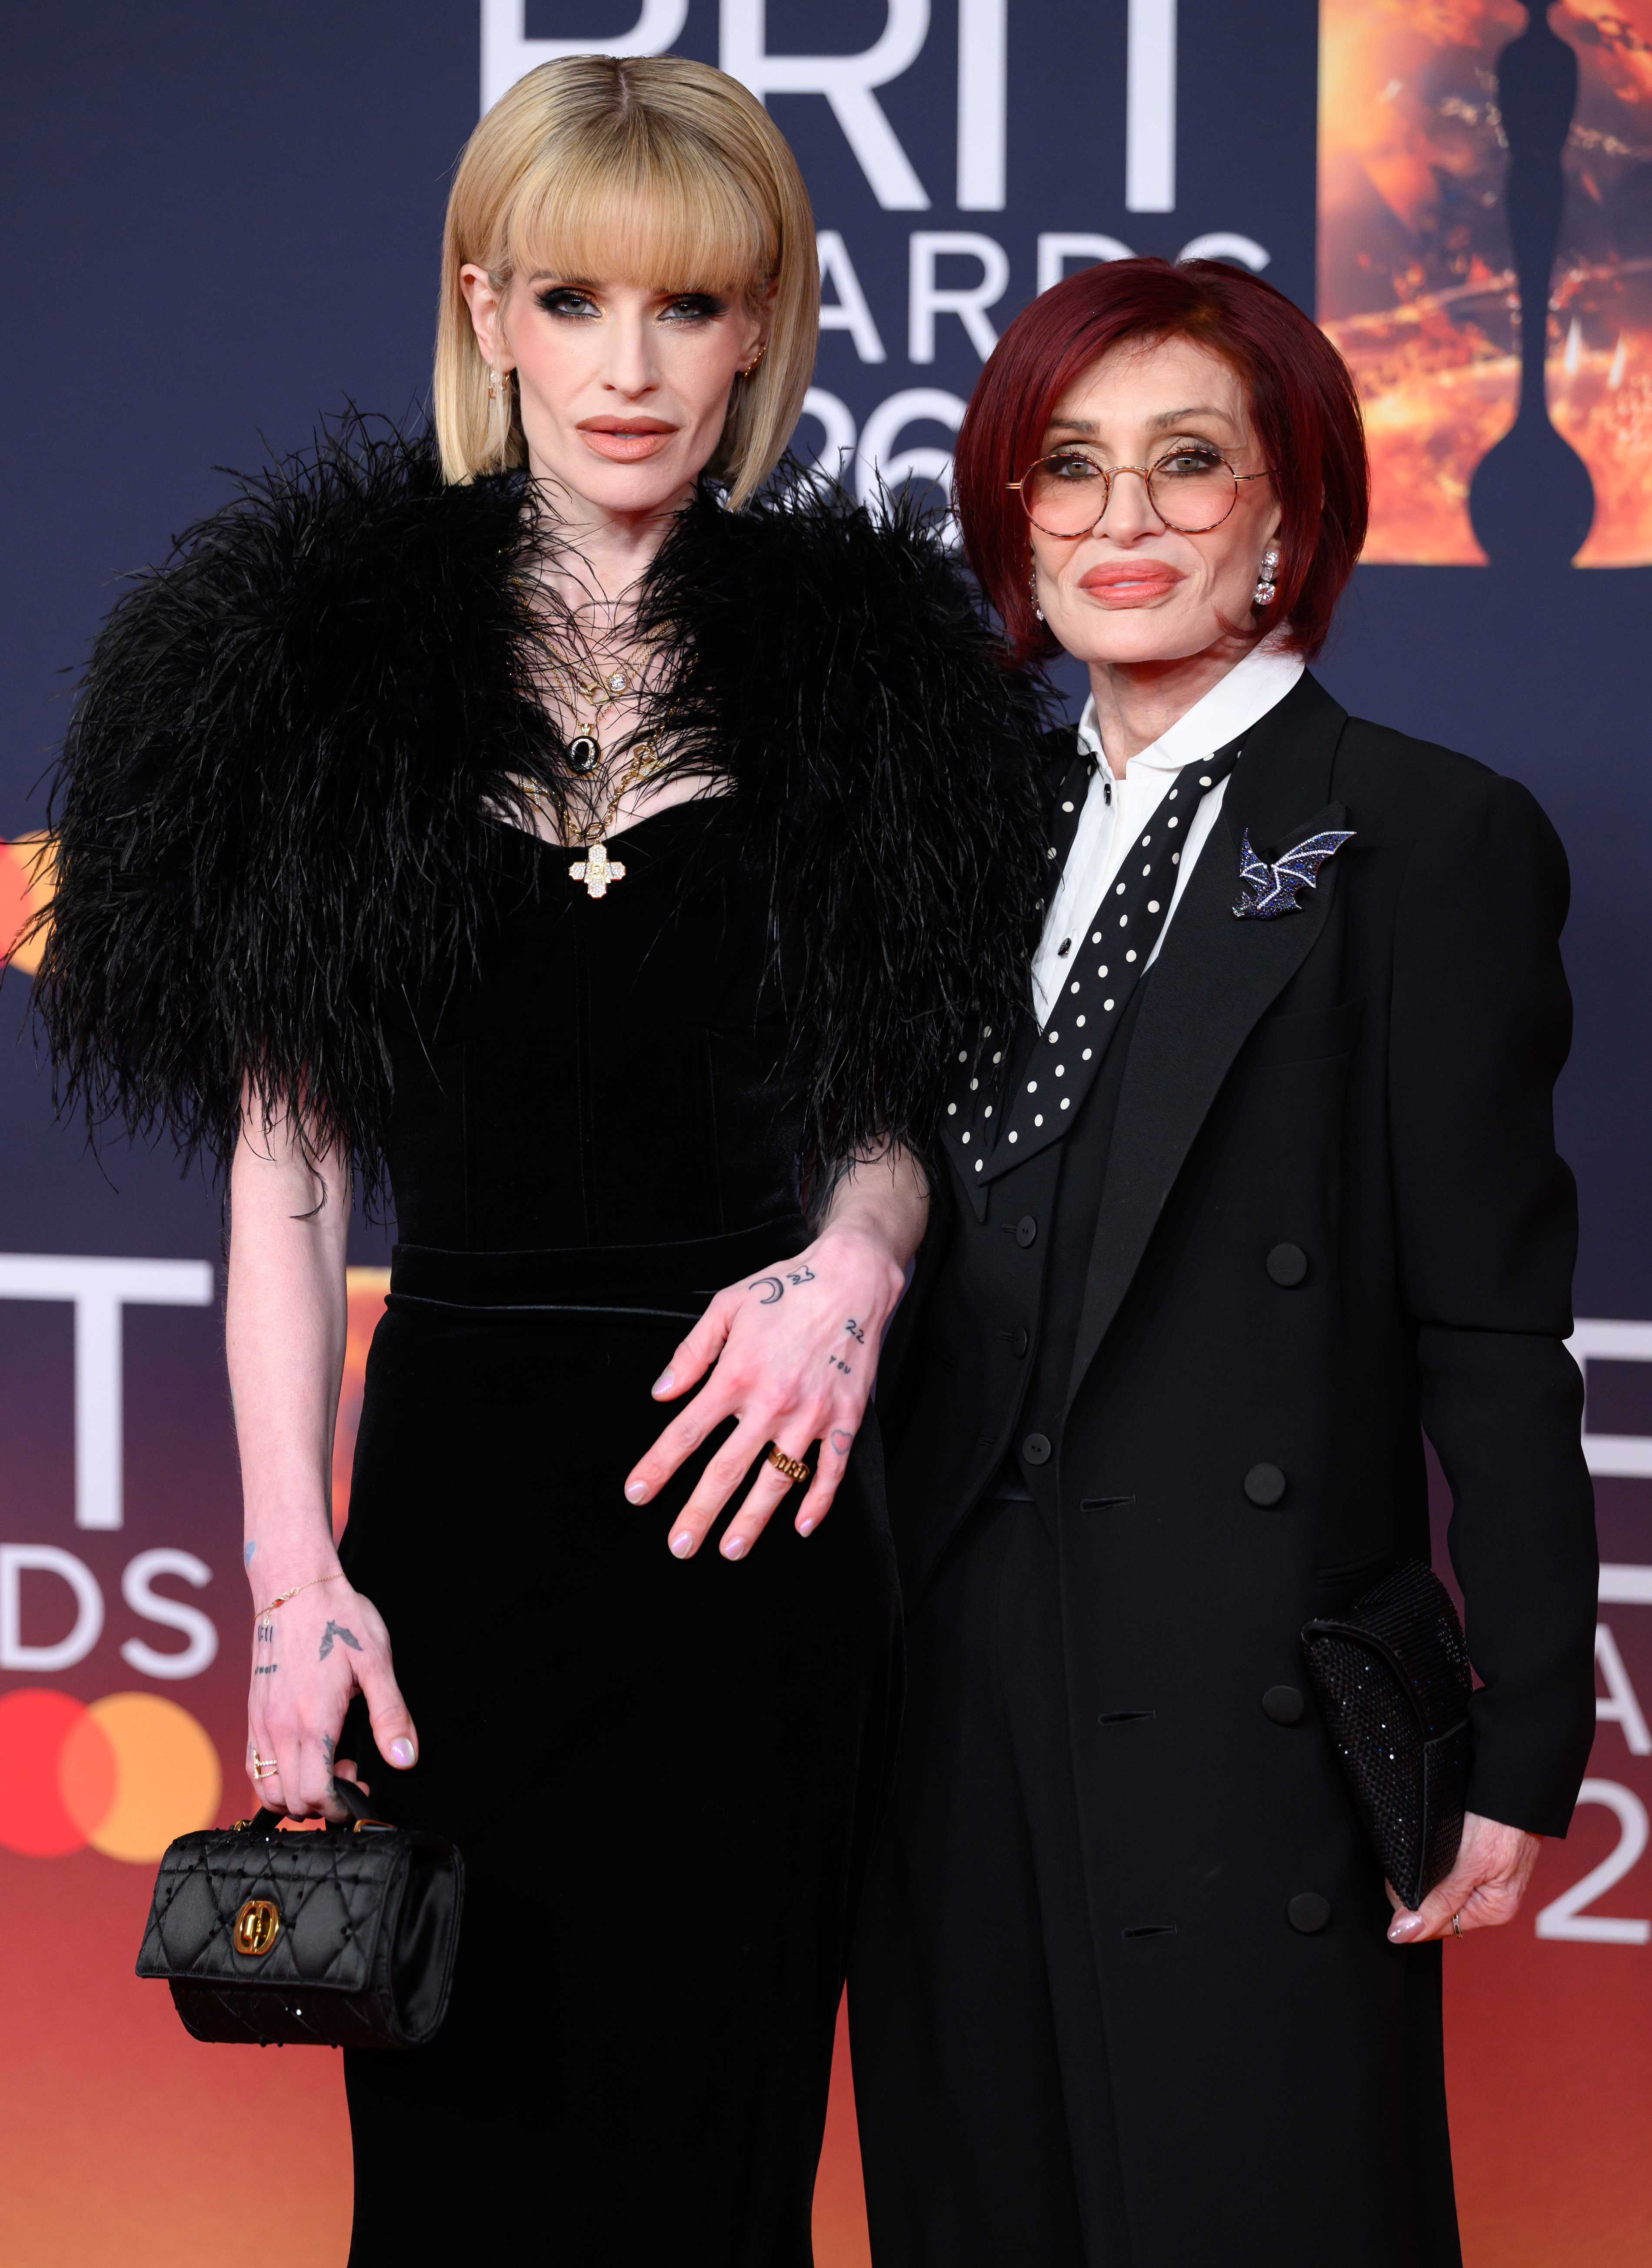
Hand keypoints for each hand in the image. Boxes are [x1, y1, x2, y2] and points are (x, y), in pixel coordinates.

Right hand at [246, 1573, 417, 1819]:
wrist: (295, 1587)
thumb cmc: (339, 1619)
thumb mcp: (377, 1663)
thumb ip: (391, 1715)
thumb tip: (404, 1758)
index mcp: (311, 1720)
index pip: (315, 1794)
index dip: (340, 1806)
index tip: (361, 1788)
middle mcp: (278, 1728)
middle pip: (291, 1800)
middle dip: (322, 1803)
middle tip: (348, 1773)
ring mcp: (260, 1722)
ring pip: (267, 1788)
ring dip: (296, 1794)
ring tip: (326, 1765)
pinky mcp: (253, 1713)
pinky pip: (254, 1766)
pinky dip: (275, 1778)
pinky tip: (301, 1756)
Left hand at [623, 1217, 906, 1561]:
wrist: (852, 1276)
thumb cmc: (786, 1289)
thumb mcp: (726, 1307)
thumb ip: (692, 1353)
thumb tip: (662, 1392)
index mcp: (736, 1374)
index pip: (685, 1432)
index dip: (658, 1466)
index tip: (638, 1494)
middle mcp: (771, 1401)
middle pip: (727, 1470)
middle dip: (699, 1513)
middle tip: (679, 1547)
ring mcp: (811, 1413)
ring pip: (777, 1480)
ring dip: (752, 1520)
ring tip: (731, 1549)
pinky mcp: (846, 1417)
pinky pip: (831, 1469)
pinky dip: (817, 1501)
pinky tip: (802, 1526)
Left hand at [1385, 1810, 1542, 1943]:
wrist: (1515, 1787)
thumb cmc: (1501, 1824)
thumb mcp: (1468, 1867)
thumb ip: (1438, 1903)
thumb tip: (1405, 1933)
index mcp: (1493, 1910)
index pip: (1438, 1926)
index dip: (1410, 1911)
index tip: (1393, 1889)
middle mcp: (1491, 1900)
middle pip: (1440, 1908)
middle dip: (1416, 1893)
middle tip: (1401, 1868)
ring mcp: (1487, 1880)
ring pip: (1441, 1889)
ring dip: (1423, 1878)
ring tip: (1412, 1857)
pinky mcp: (1481, 1859)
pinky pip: (1449, 1871)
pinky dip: (1434, 1864)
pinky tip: (1427, 1850)